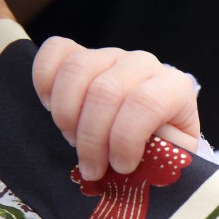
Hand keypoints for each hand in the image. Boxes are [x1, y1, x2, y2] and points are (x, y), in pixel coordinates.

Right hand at [32, 36, 199, 180]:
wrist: (152, 127)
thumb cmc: (161, 145)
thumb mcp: (171, 156)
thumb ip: (160, 155)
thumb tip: (137, 161)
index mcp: (174, 87)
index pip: (146, 103)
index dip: (126, 139)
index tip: (121, 167)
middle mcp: (144, 64)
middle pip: (105, 92)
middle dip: (92, 138)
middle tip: (92, 166)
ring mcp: (111, 54)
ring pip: (77, 70)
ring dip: (66, 114)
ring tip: (73, 140)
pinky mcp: (82, 52)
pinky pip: (56, 51)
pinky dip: (44, 80)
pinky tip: (50, 107)